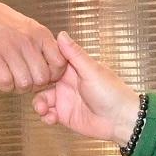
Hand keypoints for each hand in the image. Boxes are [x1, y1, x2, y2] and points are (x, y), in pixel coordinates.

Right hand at [0, 0, 60, 92]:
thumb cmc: (4, 21)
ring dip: (20, 87)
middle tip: (29, 81)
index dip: (53, 74)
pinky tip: (4, 78)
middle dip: (36, 85)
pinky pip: (6, 83)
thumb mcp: (31, 27)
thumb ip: (44, 44)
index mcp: (40, 34)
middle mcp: (27, 42)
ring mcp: (10, 50)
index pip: (59, 63)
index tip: (46, 75)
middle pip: (42, 78)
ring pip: (24, 83)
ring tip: (15, 80)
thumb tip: (56, 63)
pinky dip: (6, 86)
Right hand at [32, 33, 142, 147]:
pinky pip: (48, 114)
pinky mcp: (65, 115)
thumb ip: (75, 54)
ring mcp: (65, 100)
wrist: (121, 120)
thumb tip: (62, 35)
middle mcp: (67, 83)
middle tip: (35, 90)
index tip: (34, 67)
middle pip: (43, 81)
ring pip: (42, 99)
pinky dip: (46, 116)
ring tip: (43, 109)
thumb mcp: (92, 71)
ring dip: (39, 104)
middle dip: (36, 86)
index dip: (41, 64)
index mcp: (74, 69)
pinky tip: (51, 118)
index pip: (51, 62)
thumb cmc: (113, 93)